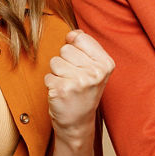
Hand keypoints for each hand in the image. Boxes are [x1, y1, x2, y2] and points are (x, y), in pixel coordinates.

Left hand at [45, 30, 113, 145]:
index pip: (80, 38)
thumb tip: (72, 33)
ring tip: (68, 85)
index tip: (80, 63)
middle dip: (66, 62)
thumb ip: (85, 47)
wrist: (78, 122)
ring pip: (55, 61)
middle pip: (66, 49)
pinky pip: (48, 76)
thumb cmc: (84, 92)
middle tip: (74, 78)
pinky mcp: (62, 90)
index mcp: (106, 64)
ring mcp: (79, 81)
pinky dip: (51, 84)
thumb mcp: (94, 68)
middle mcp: (95, 72)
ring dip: (57, 73)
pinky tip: (62, 93)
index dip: (75, 48)